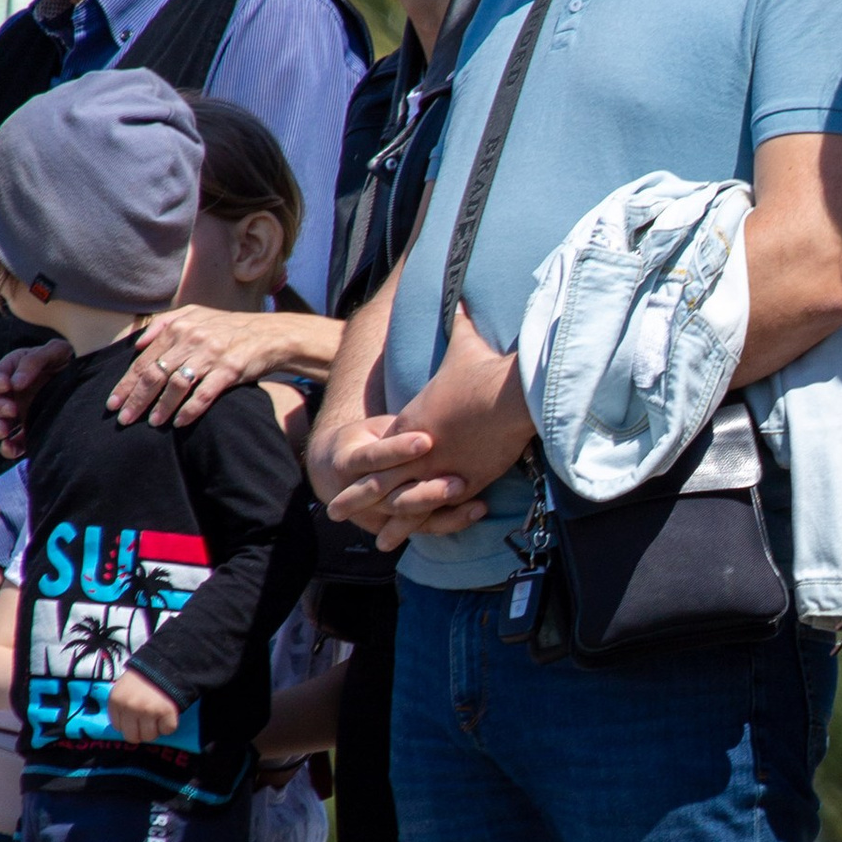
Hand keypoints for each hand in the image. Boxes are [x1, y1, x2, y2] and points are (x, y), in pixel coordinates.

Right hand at [0, 338, 68, 459]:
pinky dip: (9, 448)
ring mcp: (18, 414)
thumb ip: (34, 360)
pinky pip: (13, 443)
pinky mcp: (28, 431)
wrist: (86, 380)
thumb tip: (16, 383)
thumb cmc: (66, 360)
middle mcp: (11, 394)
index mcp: (12, 371)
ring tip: (4, 432)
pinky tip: (12, 449)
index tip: (6, 385)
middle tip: (11, 409)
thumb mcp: (54, 351)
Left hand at [107, 666, 181, 743]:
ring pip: (150, 736)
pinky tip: (167, 714)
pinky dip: (169, 725)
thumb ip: (120, 707)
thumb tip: (123, 728)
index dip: (129, 724)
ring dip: (156, 728)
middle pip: (133, 737)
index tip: (135, 717)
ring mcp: (148, 710)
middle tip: (148, 721)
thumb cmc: (142, 679)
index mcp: (116, 701)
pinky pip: (167, 730)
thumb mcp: (123, 689)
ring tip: (157, 715)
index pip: (119, 728)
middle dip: (141, 732)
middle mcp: (130, 707)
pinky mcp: (166, 712)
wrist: (164, 665)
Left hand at [110, 307, 287, 429]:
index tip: (113, 403)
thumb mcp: (196, 315)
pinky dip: (189, 410)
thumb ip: (164, 324)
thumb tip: (137, 343)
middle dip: (136, 399)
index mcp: (179, 327)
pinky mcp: (229, 370)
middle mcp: (191, 339)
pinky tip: (179, 422)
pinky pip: (203, 394)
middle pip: (154, 374)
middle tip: (124, 419)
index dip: (126, 383)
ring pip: (176, 385)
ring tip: (151, 423)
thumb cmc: (229, 328)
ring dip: (161, 407)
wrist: (269, 335)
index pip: (144, 360)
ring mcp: (210, 355)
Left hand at [321, 306, 528, 545]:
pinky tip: (398, 542)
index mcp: (414, 419)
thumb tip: (461, 299)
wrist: (508, 393)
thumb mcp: (466, 344)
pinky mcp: (461, 482)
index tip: (355, 468)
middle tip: (333, 510)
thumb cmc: (486, 371)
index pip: (387, 443)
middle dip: (356, 496)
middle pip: (378, 479)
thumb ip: (460, 326)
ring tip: (370, 539)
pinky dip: (413, 527)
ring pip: (398, 500)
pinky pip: (430, 510)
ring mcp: (436, 467)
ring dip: (383, 521)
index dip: (374, 457)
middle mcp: (417, 447)